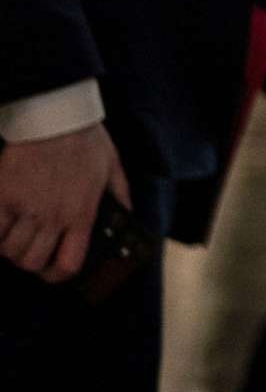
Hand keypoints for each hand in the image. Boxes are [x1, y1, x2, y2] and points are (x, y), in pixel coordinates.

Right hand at [0, 122, 128, 282]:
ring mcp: (27, 208)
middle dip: (29, 261)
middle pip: (32, 262)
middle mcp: (54, 217)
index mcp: (82, 214)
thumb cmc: (86, 140)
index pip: (68, 264)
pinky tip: (1, 224)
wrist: (57, 116)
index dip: (57, 274)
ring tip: (14, 235)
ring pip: (10, 250)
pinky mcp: (4, 195)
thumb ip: (121, 196)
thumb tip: (126, 217)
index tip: (51, 270)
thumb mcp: (113, 168)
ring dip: (10, 247)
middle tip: (29, 247)